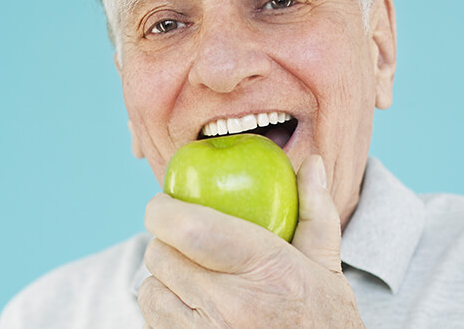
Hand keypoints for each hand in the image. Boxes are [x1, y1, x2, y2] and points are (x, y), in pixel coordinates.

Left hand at [139, 155, 363, 327]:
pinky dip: (165, 304)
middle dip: (165, 238)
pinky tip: (194, 304)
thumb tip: (312, 163)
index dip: (164, 210)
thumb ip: (315, 210)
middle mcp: (229, 306)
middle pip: (161, 254)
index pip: (191, 229)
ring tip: (193, 274)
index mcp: (263, 267)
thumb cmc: (321, 318)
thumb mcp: (325, 264)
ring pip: (150, 289)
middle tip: (185, 237)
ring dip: (164, 274)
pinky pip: (153, 318)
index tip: (165, 202)